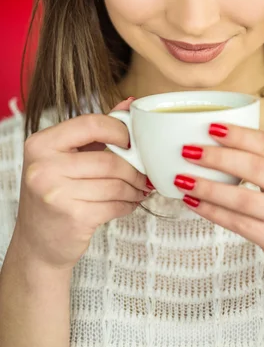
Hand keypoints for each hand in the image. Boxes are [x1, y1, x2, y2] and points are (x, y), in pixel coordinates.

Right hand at [13, 98, 148, 271]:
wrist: (37, 242)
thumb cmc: (54, 193)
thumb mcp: (65, 157)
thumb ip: (96, 130)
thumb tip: (128, 104)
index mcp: (41, 144)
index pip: (90, 124)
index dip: (118, 130)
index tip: (131, 140)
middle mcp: (44, 167)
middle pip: (109, 159)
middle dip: (134, 168)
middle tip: (144, 173)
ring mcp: (57, 194)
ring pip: (115, 183)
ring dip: (134, 188)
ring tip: (139, 189)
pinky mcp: (73, 217)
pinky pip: (115, 204)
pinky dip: (128, 204)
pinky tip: (129, 202)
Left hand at [174, 123, 263, 288]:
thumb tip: (218, 142)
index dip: (237, 135)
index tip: (209, 127)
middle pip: (253, 167)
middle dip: (216, 157)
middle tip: (187, 150)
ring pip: (242, 198)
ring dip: (207, 187)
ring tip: (182, 178)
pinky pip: (239, 223)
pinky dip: (212, 212)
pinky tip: (193, 203)